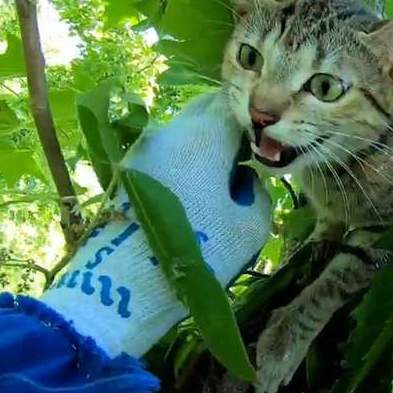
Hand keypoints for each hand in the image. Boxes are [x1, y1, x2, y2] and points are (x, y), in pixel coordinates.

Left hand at [119, 93, 272, 285]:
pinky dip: (180, 163)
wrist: (126, 285)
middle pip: (205, 111)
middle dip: (227, 128)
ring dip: (202, 147)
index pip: (237, 107)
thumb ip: (258, 193)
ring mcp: (144, 149)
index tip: (266, 149)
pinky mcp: (127, 171)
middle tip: (243, 161)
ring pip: (182, 132)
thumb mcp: (250, 228)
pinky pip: (164, 153)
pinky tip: (188, 195)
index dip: (256, 125)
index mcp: (205, 136)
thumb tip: (244, 180)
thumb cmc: (199, 252)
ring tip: (215, 184)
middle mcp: (171, 131)